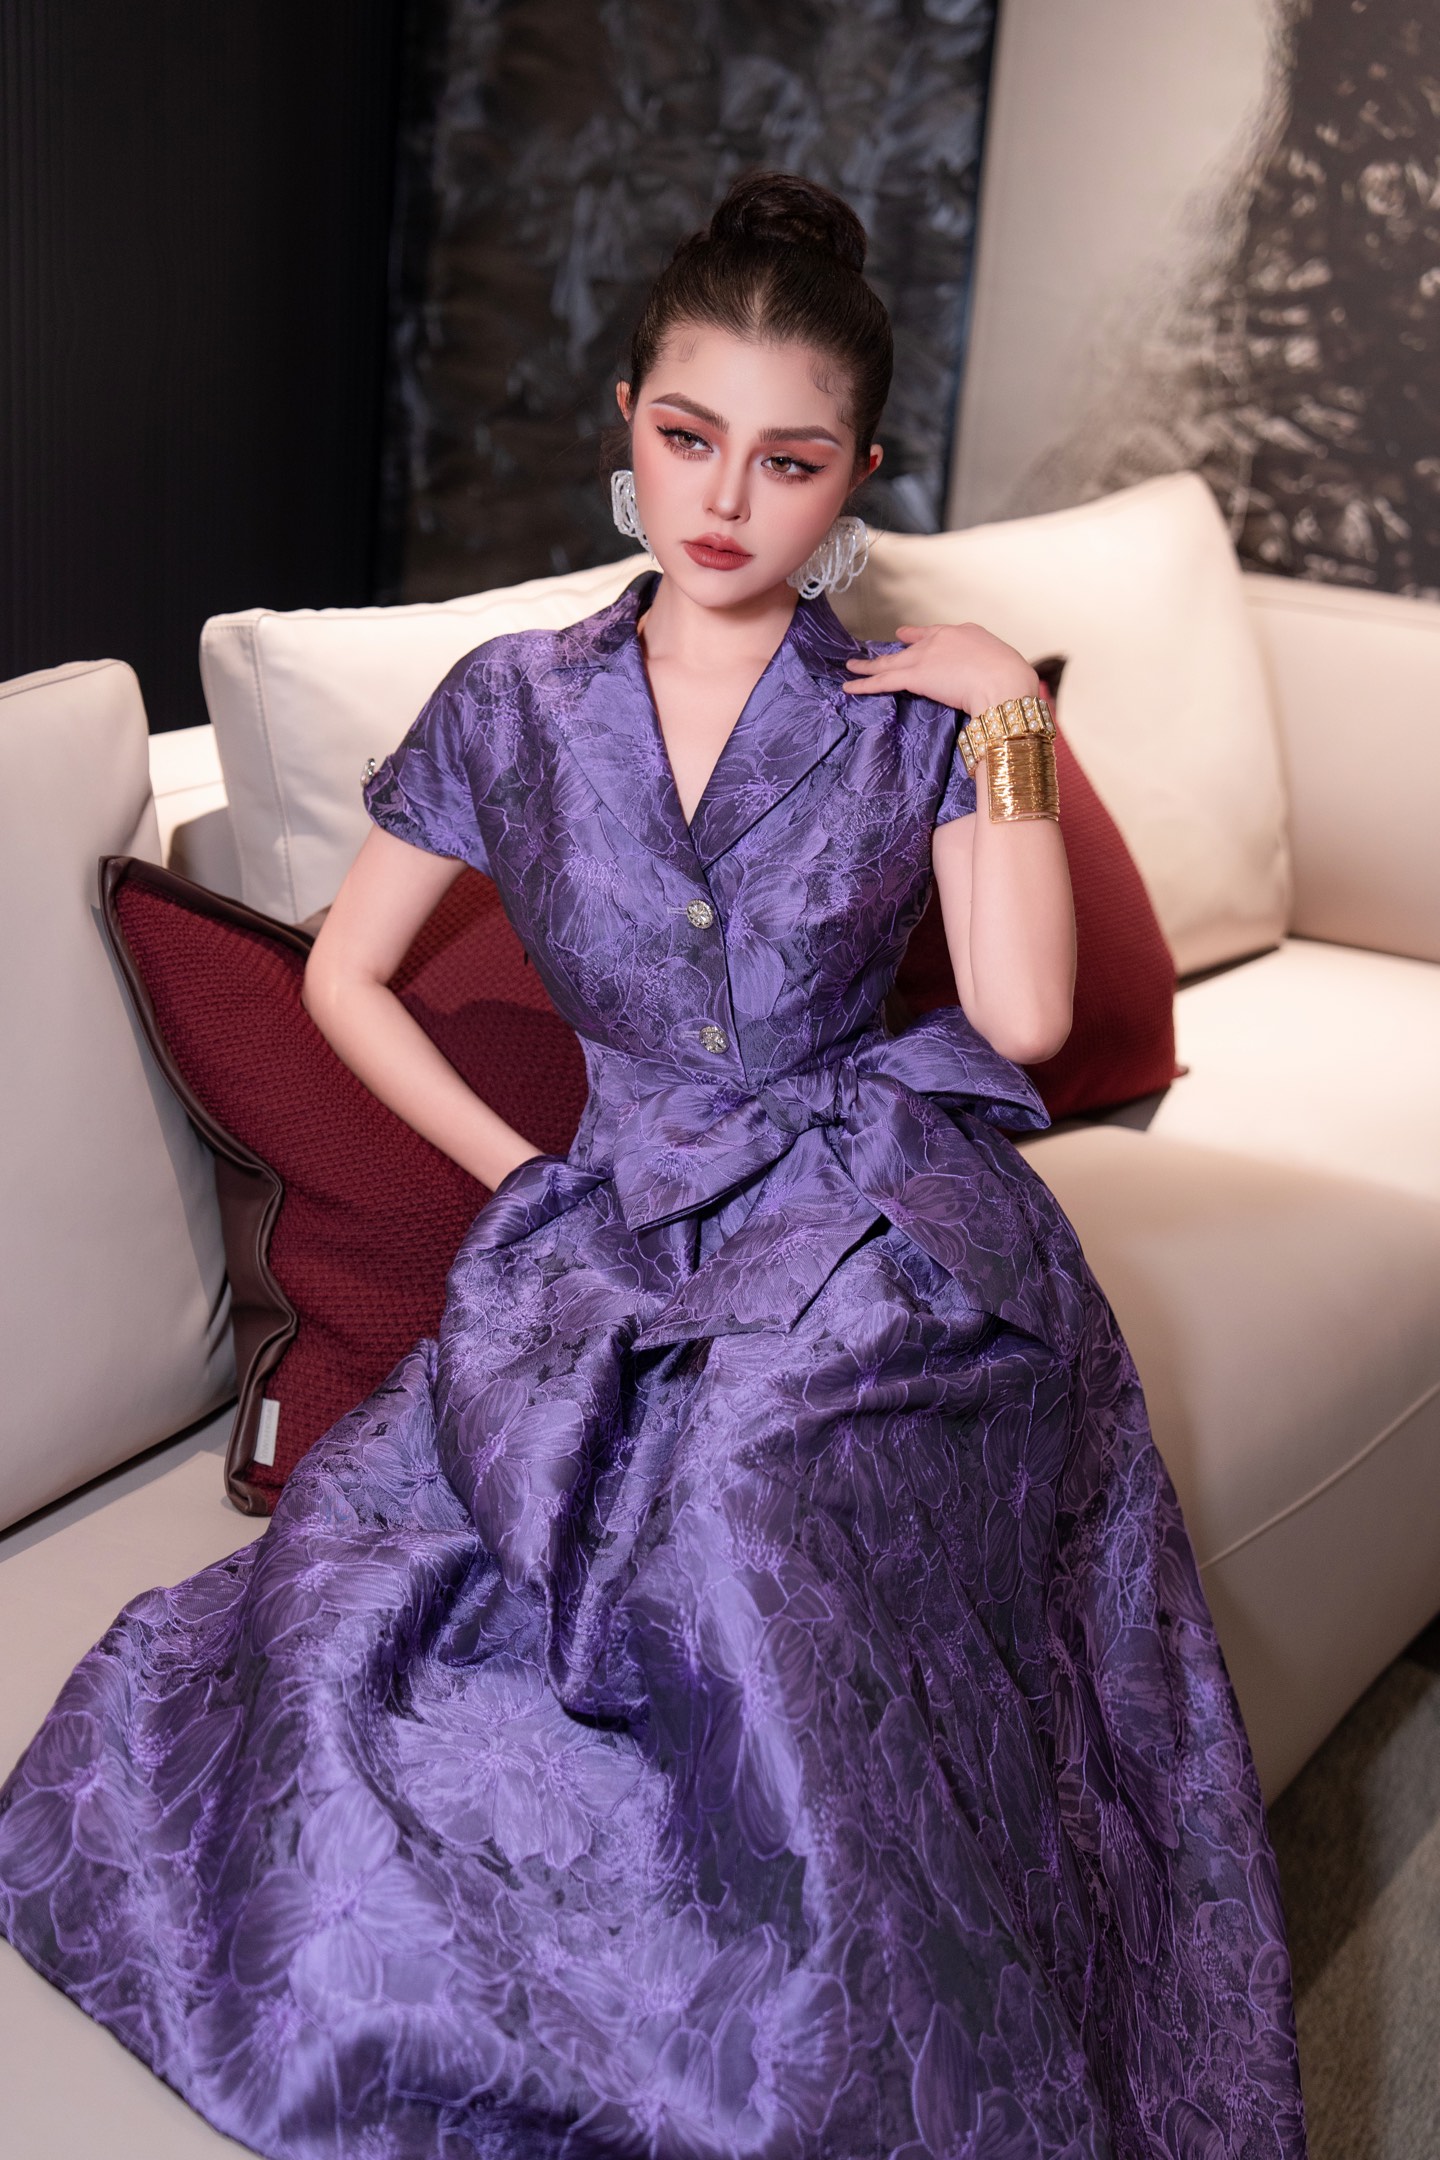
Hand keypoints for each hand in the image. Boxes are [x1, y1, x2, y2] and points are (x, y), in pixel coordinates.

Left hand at [843, 622, 1038, 715]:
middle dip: (891, 650)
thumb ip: (989, 665)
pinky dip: (864, 684)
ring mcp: (926, 656)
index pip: (936, 634)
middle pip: (909, 647)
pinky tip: (849, 685)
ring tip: (851, 667)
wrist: (1005, 682)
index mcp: (965, 632)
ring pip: (889, 662)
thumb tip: (992, 676)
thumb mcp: (1004, 663)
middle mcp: (941, 639)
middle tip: (872, 652)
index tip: (907, 636)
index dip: (920, 637)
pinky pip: (882, 681)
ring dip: (868, 666)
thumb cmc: (1012, 678)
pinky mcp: (915, 676)